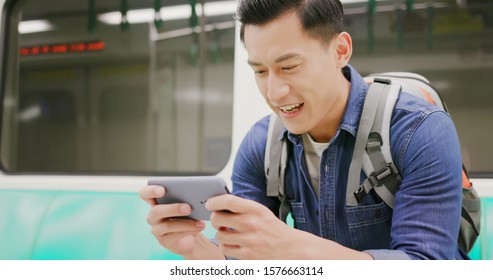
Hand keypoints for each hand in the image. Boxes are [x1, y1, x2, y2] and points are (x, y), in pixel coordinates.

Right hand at [139, 185, 223, 258]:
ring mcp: (156, 229)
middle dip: (173, 209)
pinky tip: (199, 228)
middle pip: (157, 210)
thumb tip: (198, 194)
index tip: (162, 190)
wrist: (190, 236)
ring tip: (200, 222)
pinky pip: (174, 236)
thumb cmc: (187, 215)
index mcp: (156, 202)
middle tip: (189, 208)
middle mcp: (153, 215)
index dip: (151, 191)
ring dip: (186, 223)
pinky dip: (189, 231)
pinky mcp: (164, 241)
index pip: (145, 194)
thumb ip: (187, 198)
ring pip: (167, 225)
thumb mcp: (187, 205)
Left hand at [205, 194, 373, 259]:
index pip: (228, 200)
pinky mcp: (247, 255)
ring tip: (229, 233)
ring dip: (221, 234)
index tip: (209, 203)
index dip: (214, 201)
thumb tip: (220, 205)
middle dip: (216, 219)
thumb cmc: (275, 230)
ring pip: (219, 235)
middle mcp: (251, 223)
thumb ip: (243, 208)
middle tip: (219, 220)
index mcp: (256, 209)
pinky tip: (233, 244)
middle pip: (218, 219)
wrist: (293, 249)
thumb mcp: (262, 213)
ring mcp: (248, 240)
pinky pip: (226, 249)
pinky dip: (226, 246)